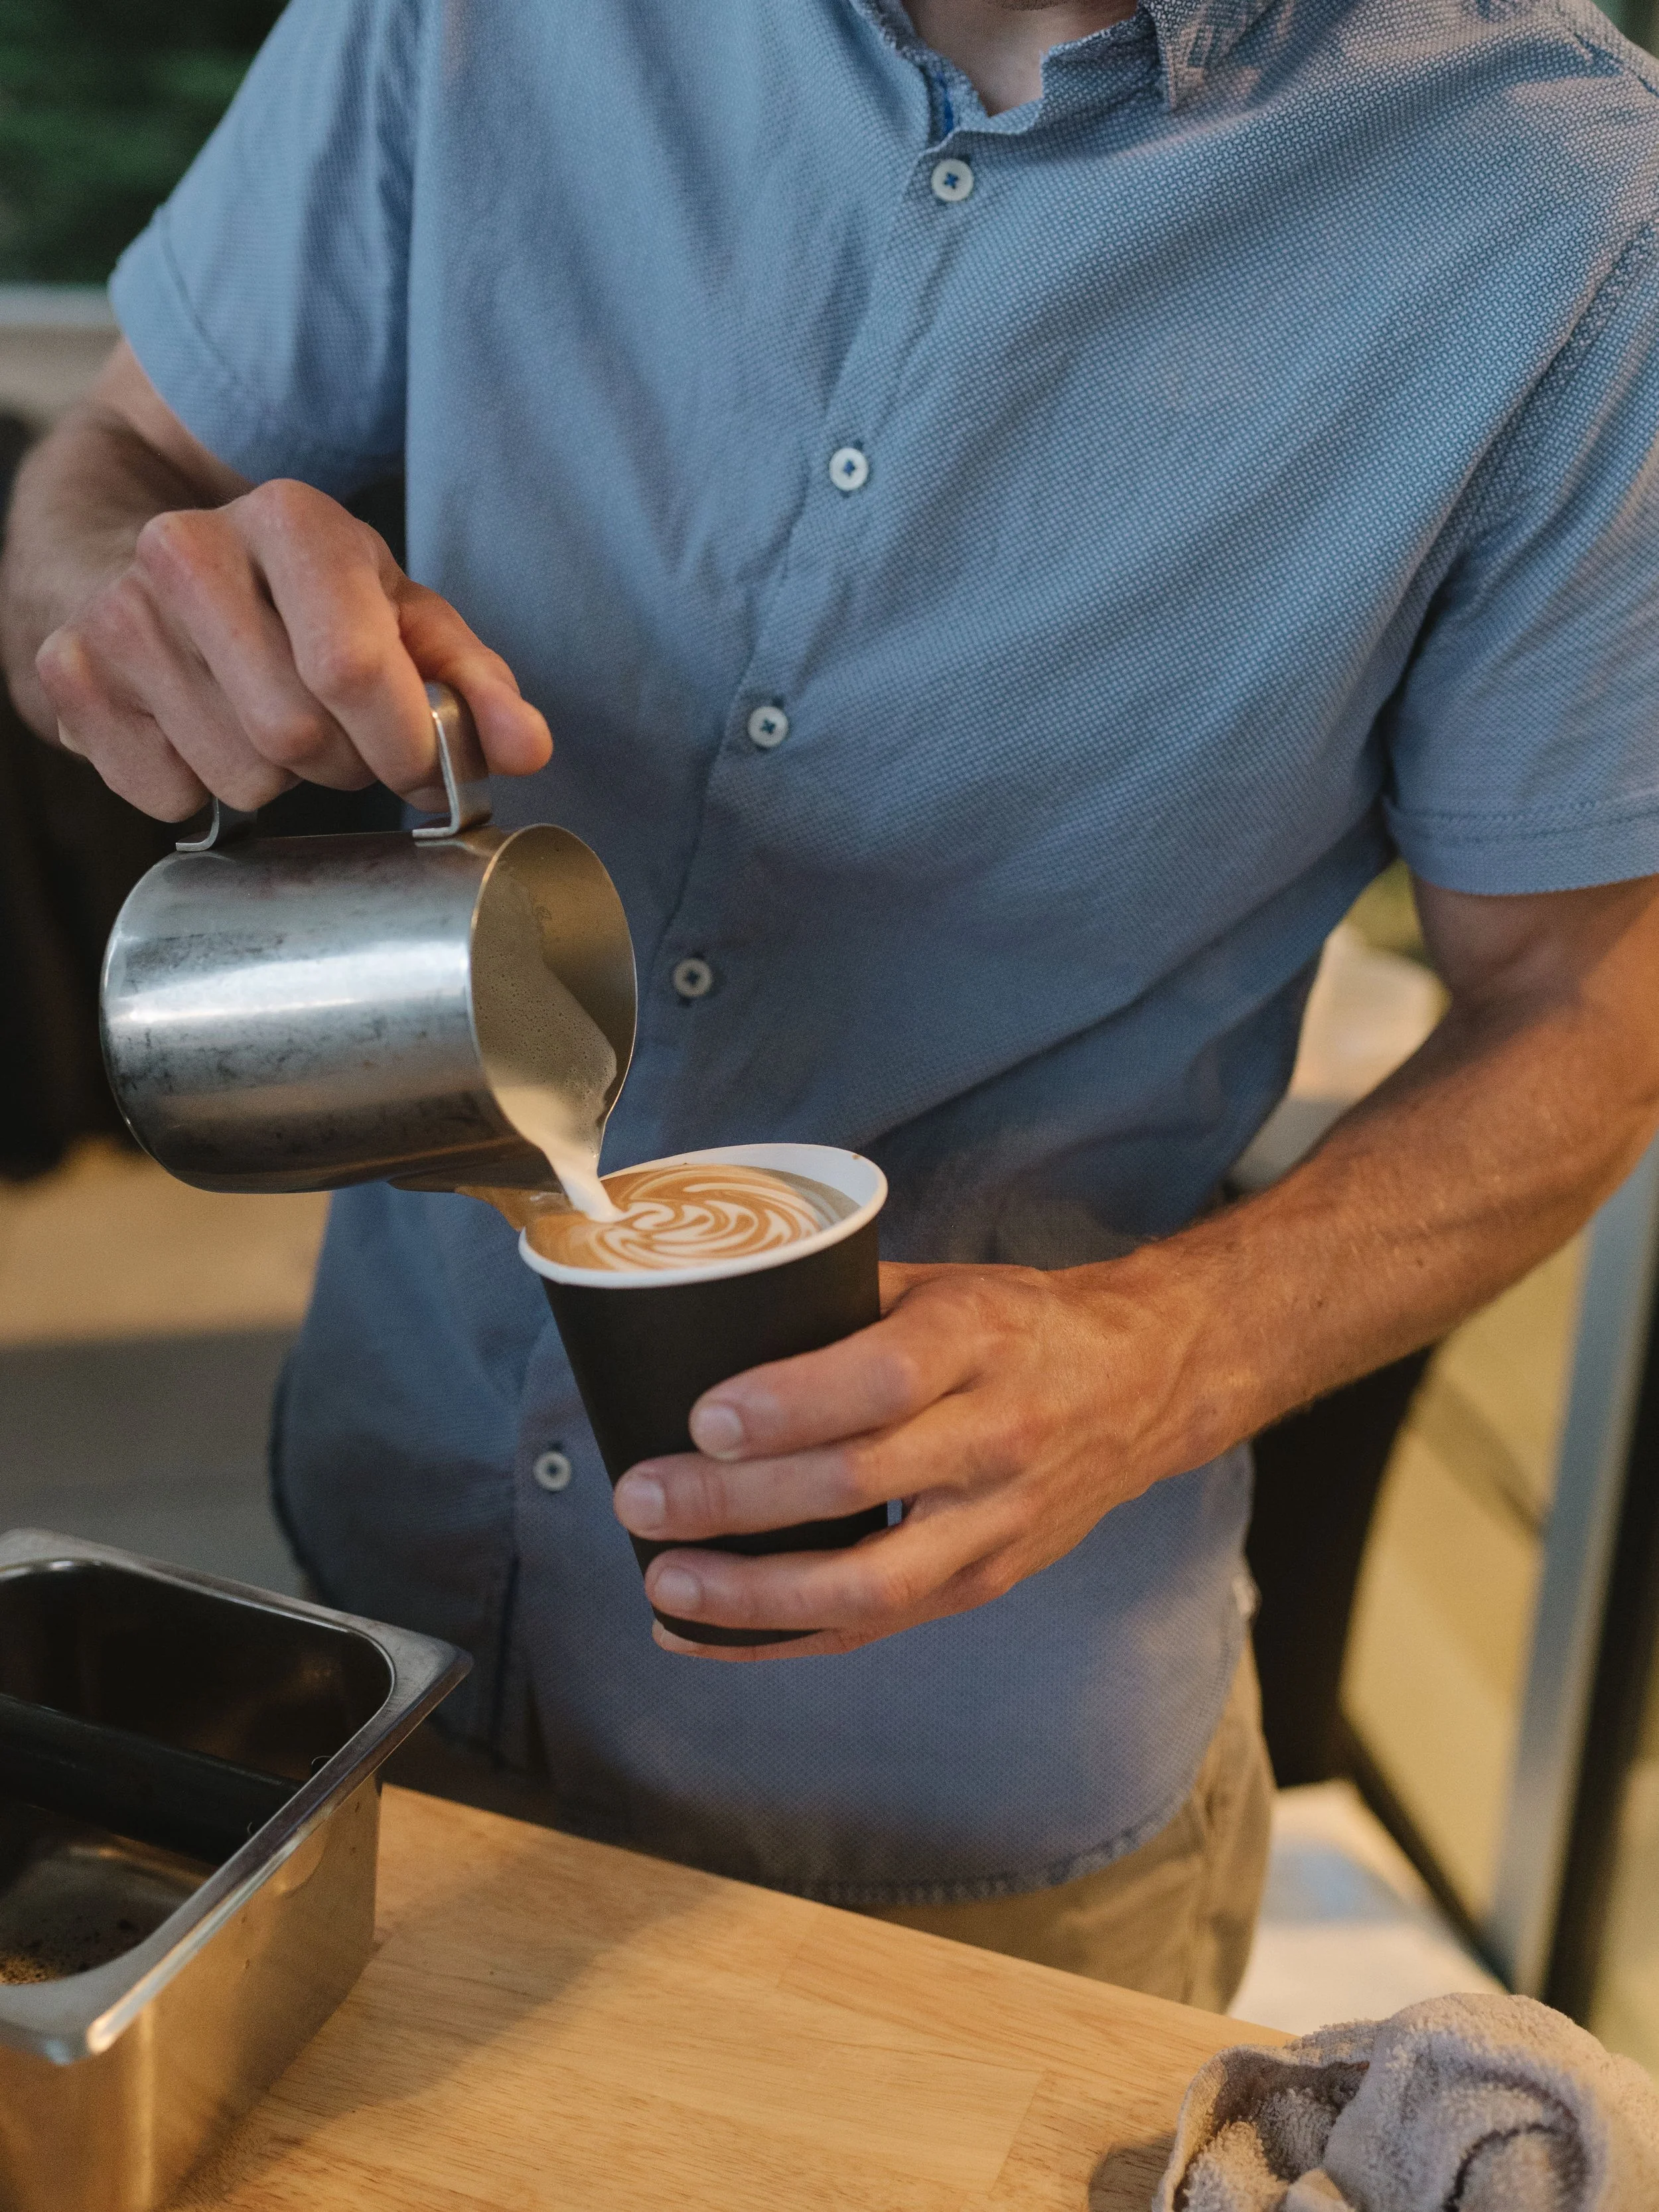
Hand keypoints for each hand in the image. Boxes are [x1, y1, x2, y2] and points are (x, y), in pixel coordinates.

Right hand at [35, 477, 549, 819]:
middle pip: (298, 736)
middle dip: (341, 764)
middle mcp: (188, 551)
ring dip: (275, 781)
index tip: (418, 762)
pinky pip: (166, 794)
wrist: (133, 561)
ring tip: (265, 722)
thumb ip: (473, 682)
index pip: (355, 672)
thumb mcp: (397, 614)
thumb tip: (525, 749)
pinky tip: (199, 730)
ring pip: (237, 777)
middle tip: (336, 735)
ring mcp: (118, 615)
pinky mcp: (68, 675)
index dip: (402, 745)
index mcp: (290, 518)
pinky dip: (199, 787)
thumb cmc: (292, 598)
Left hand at [611, 1258, 1200, 1659]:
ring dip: (754, 1595)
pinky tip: (702, 1634)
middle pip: (857, 1484)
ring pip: (870, 1583)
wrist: (1144, 1382)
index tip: (702, 1418)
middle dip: (735, 1502)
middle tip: (642, 1499)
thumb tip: (703, 1323)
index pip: (885, 1381)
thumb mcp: (941, 1284)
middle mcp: (997, 1437)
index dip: (789, 1405)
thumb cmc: (1017, 1323)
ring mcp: (996, 1523)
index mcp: (981, 1341)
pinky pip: (875, 1625)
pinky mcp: (986, 1581)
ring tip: (664, 1584)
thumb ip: (837, 1305)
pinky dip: (782, 1639)